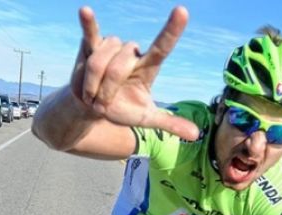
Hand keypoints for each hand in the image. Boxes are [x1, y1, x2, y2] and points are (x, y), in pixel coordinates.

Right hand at [70, 6, 199, 140]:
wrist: (92, 108)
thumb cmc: (121, 109)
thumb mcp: (146, 118)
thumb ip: (169, 123)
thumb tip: (196, 134)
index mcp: (147, 66)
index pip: (163, 46)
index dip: (172, 30)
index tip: (182, 11)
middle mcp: (131, 52)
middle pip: (120, 64)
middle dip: (109, 88)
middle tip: (103, 103)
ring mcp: (111, 47)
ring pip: (101, 59)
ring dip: (93, 83)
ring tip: (91, 94)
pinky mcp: (91, 46)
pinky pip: (90, 33)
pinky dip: (88, 23)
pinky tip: (85, 10)